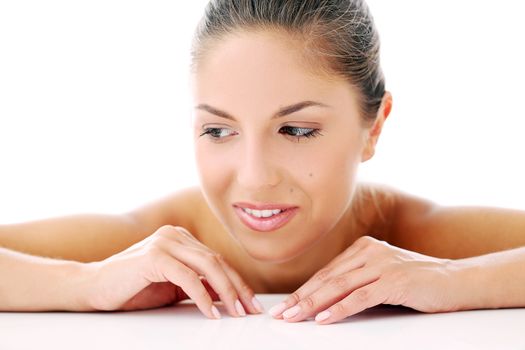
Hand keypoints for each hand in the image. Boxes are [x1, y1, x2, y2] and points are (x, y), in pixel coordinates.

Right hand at [84, 225, 263, 318]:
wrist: (93, 287)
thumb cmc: (132, 288)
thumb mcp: (172, 287)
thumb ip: (198, 285)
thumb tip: (229, 297)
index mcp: (181, 238)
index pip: (217, 259)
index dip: (236, 282)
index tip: (250, 303)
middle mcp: (175, 234)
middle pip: (217, 261)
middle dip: (237, 287)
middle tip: (250, 309)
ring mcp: (165, 242)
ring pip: (207, 266)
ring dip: (226, 292)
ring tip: (236, 312)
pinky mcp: (154, 255)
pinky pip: (188, 277)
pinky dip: (203, 296)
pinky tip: (211, 312)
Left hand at [268, 236, 460, 324]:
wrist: (456, 280)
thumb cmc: (418, 280)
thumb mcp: (383, 274)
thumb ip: (358, 280)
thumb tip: (326, 300)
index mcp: (363, 248)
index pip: (326, 272)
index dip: (304, 289)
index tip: (285, 304)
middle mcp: (369, 252)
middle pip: (327, 278)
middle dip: (301, 297)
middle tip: (280, 313)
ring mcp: (382, 265)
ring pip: (338, 286)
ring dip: (312, 304)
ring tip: (293, 317)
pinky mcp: (394, 281)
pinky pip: (360, 297)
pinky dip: (339, 308)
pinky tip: (323, 318)